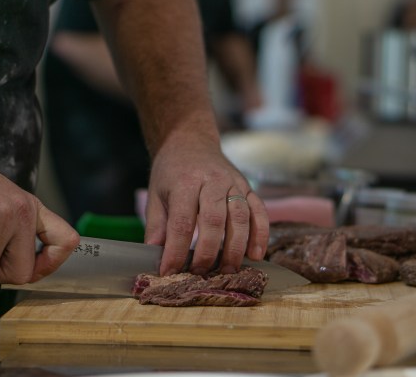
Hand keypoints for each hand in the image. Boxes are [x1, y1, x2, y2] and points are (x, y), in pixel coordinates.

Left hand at [144, 134, 268, 275]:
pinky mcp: (249, 187)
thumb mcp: (155, 194)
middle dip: (208, 251)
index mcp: (185, 181)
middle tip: (201, 274)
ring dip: (236, 248)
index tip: (170, 271)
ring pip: (240, 217)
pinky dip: (260, 234)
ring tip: (228, 270)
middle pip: (214, 220)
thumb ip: (156, 226)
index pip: (181, 221)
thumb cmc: (171, 172)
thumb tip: (155, 257)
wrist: (191, 141)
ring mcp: (234, 183)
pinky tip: (256, 255)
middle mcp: (212, 180)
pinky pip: (259, 211)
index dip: (176, 250)